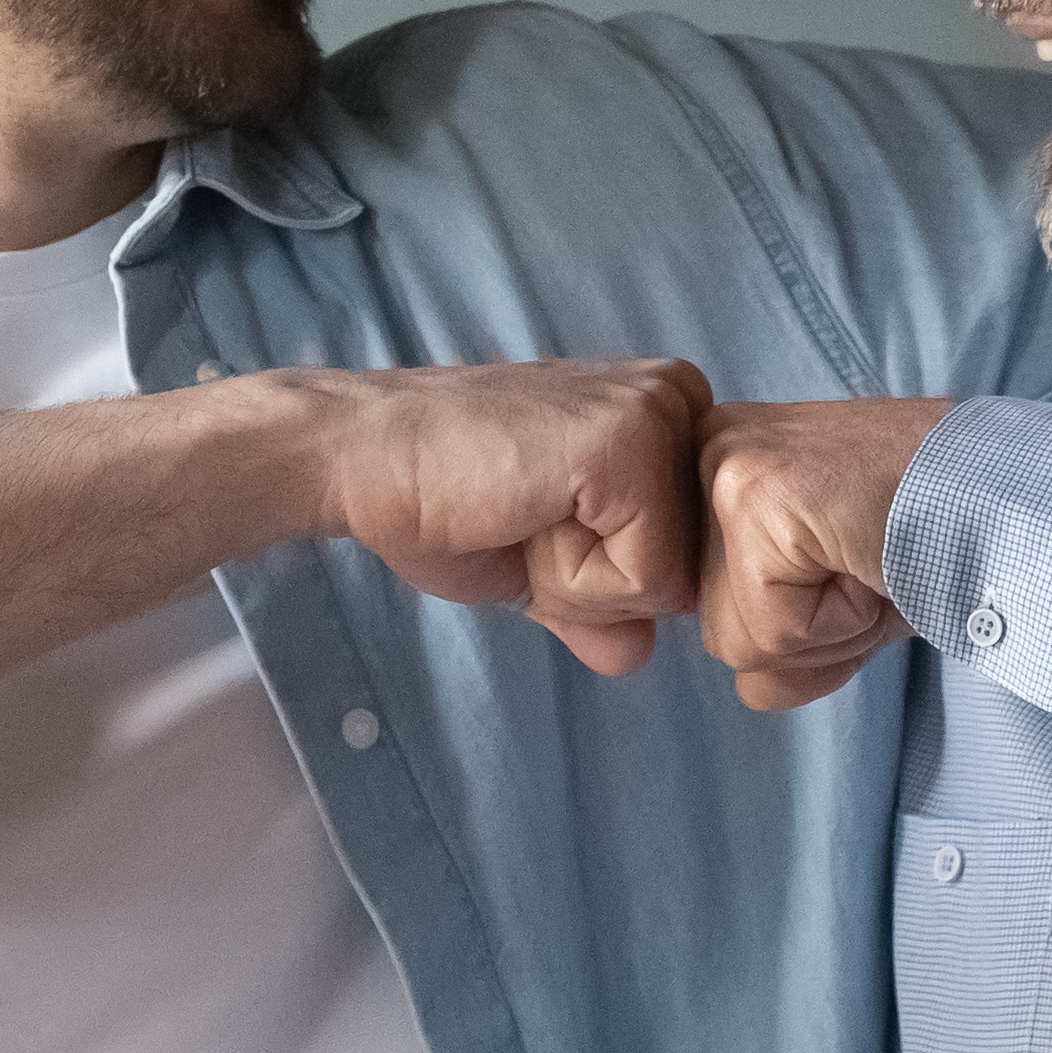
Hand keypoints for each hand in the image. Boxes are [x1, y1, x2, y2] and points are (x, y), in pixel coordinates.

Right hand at [302, 360, 714, 679]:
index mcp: (667, 414)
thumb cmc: (439, 500)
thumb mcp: (540, 564)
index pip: (690, 555)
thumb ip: (601, 606)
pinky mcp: (631, 444)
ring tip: (520, 511)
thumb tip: (636, 654)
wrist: (360, 461)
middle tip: (522, 516)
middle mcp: (680, 398)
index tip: (533, 518)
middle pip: (691, 571)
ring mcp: (660, 414)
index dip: (604, 574)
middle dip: (597, 583)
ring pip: (673, 582)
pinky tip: (522, 512)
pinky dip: (572, 579)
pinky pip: (645, 579)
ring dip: (580, 582)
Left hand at [694, 394, 952, 712]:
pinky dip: (842, 623)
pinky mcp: (749, 494)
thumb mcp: (846, 595)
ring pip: (739, 641)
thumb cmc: (942, 531)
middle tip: (877, 560)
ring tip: (877, 555)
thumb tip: (751, 691)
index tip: (861, 560)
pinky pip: (774, 630)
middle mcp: (708, 449)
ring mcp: (722, 467)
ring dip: (832, 631)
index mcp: (726, 465)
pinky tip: (875, 556)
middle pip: (722, 632)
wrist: (1017, 492)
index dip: (809, 623)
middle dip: (817, 632)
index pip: (723, 613)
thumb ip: (786, 645)